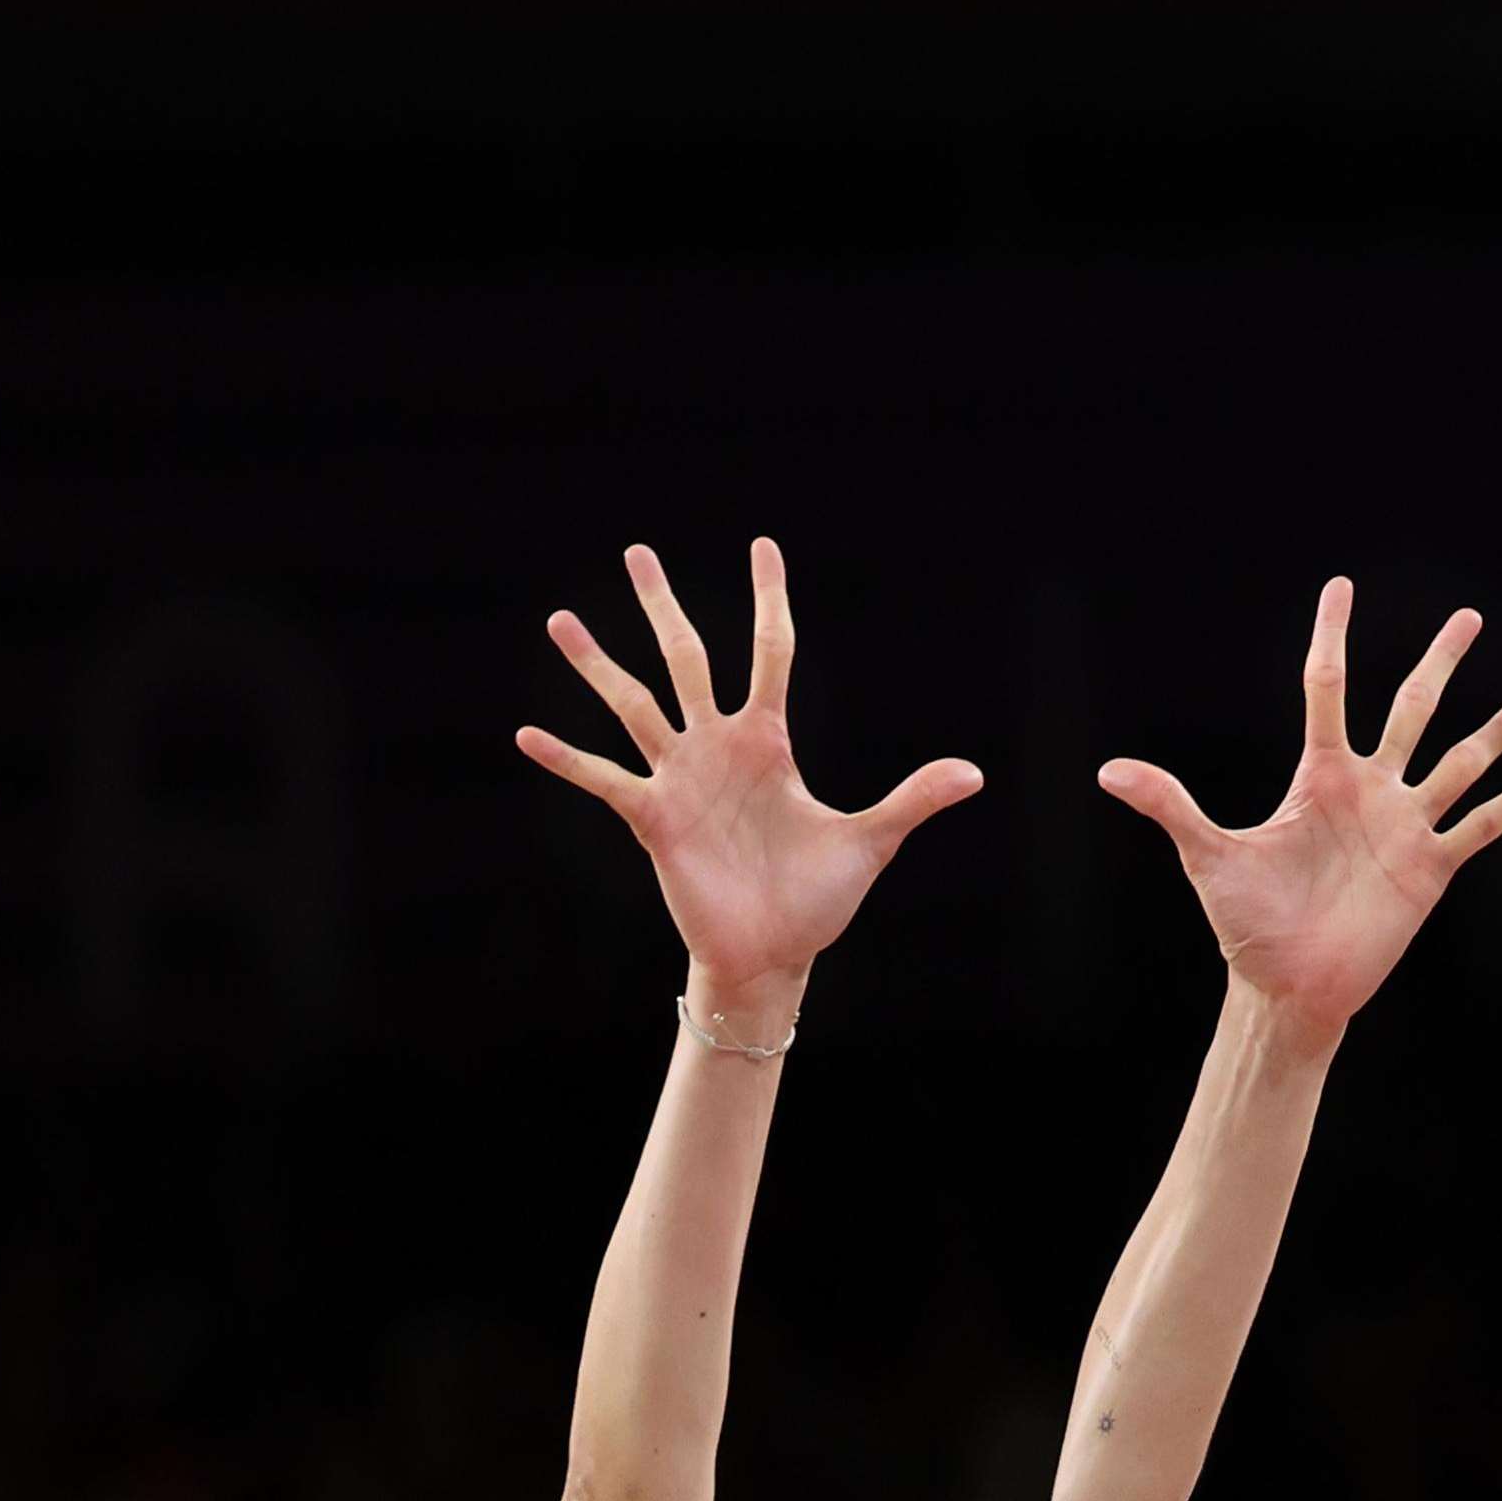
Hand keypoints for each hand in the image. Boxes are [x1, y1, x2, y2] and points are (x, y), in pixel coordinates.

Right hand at [518, 539, 981, 995]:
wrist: (775, 954)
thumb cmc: (816, 899)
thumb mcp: (870, 842)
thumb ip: (912, 800)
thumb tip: (974, 772)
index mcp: (769, 742)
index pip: (770, 653)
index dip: (769, 600)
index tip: (763, 545)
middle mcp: (718, 748)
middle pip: (687, 658)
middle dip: (664, 606)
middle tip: (639, 550)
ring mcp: (680, 779)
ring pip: (633, 704)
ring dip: (597, 665)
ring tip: (561, 619)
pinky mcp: (652, 819)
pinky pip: (604, 779)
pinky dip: (567, 760)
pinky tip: (527, 735)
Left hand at [1101, 582, 1501, 1035]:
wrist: (1289, 987)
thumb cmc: (1248, 925)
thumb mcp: (1209, 857)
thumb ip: (1172, 806)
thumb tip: (1110, 772)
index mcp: (1319, 777)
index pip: (1328, 689)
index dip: (1333, 635)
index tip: (1341, 586)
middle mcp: (1369, 791)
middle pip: (1412, 710)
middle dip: (1440, 663)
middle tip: (1468, 617)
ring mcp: (1405, 826)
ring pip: (1461, 762)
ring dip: (1498, 730)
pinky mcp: (1431, 869)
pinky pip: (1479, 827)